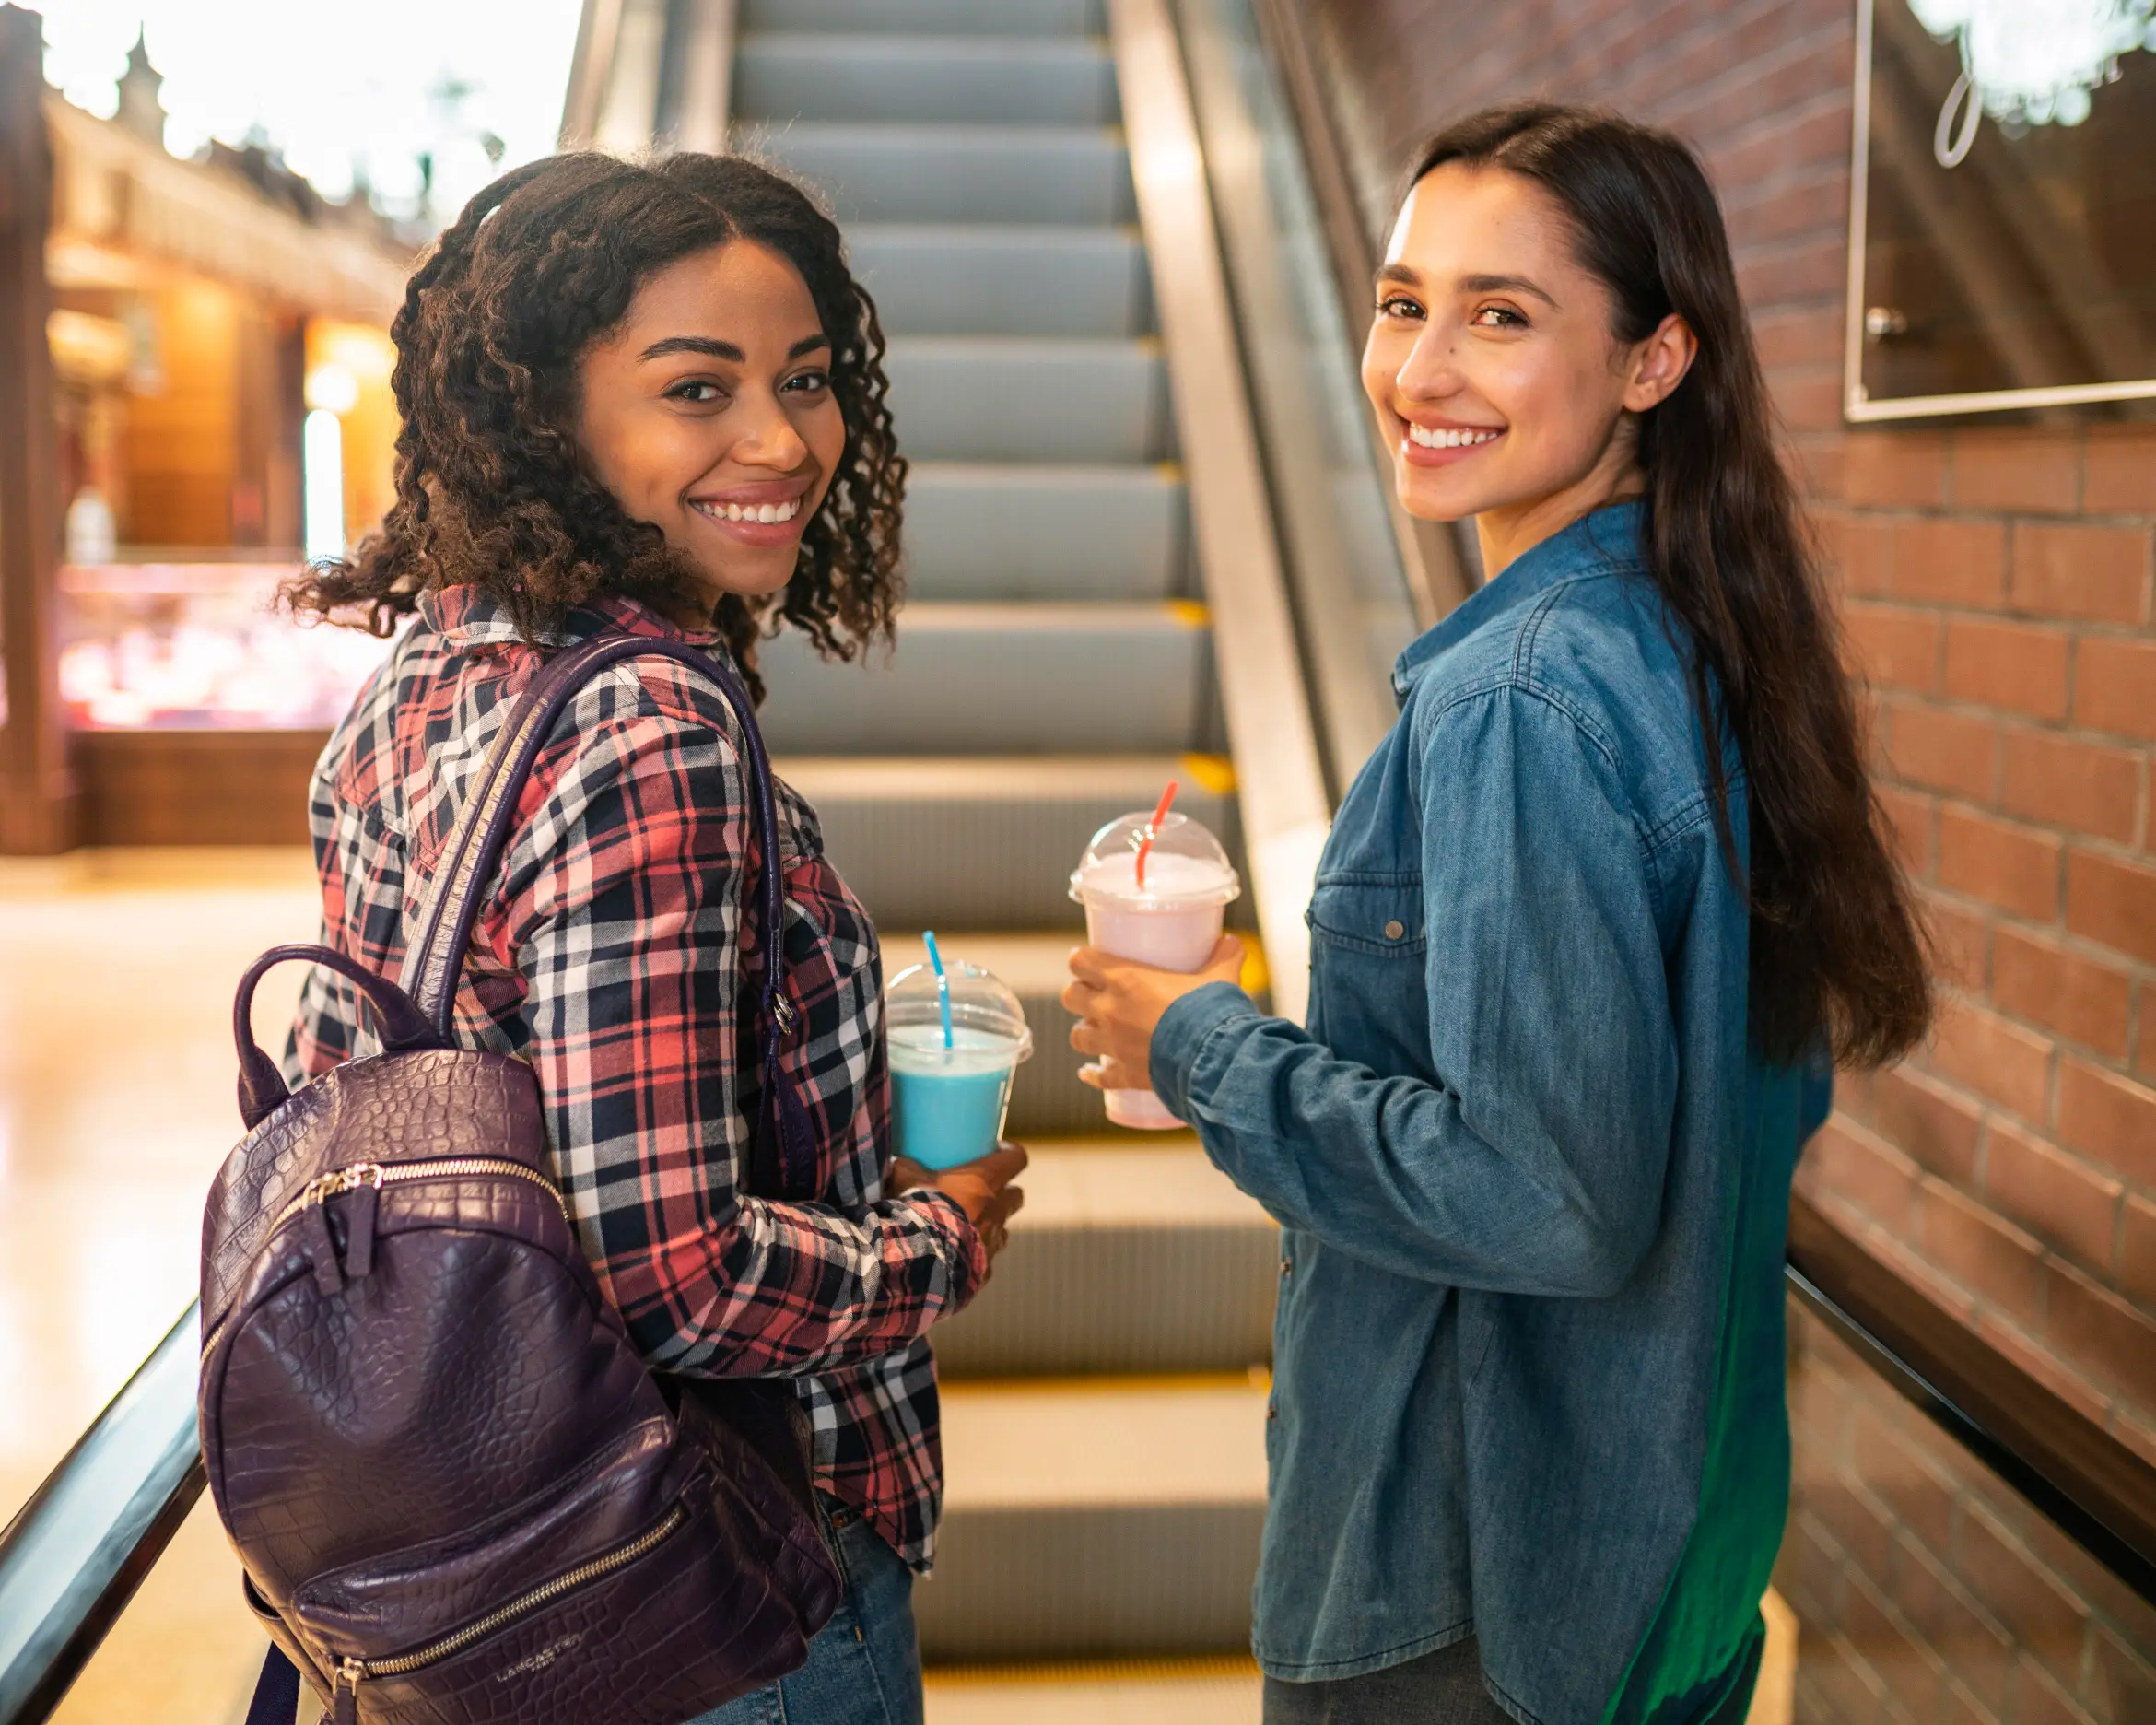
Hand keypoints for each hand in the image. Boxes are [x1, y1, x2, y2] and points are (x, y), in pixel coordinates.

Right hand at [890, 1143, 1027, 1269]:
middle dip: (1005, 1192)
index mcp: (983, 1181)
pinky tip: (955, 1258)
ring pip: (1002, 1229)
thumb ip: (907, 1167)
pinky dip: (974, 1257)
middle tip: (983, 1192)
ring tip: (967, 1227)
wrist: (918, 1260)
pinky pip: (986, 1260)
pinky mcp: (985, 1270)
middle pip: (1016, 1195)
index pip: (1016, 1158)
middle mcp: (996, 1210)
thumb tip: (900, 1162)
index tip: (997, 1151)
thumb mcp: (905, 1180)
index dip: (1010, 1153)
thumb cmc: (916, 1212)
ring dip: (990, 1226)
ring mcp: (993, 1241)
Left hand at [1062, 935, 1246, 1090]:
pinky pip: (1100, 1077)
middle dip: (1078, 995)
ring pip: (1078, 1037)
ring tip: (1095, 1031)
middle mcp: (1111, 1010)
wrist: (1214, 1060)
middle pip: (1071, 997)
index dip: (1081, 960)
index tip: (1088, 961)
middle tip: (1094, 994)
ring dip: (1084, 1032)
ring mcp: (1114, 1045)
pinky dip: (1093, 1075)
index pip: (1081, 961)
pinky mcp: (1125, 1075)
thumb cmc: (1212, 1011)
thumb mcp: (1221, 976)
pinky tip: (1089, 1073)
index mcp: (1126, 979)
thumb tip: (1232, 941)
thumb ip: (1225, 956)